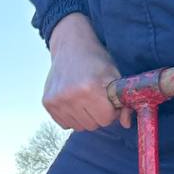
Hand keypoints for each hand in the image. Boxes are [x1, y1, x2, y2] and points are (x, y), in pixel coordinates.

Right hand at [44, 14, 132, 131]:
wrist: (70, 46)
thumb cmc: (95, 60)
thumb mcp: (115, 76)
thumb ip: (124, 102)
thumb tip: (126, 124)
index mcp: (90, 88)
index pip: (107, 119)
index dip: (111, 110)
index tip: (108, 99)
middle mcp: (70, 96)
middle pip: (93, 125)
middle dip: (98, 114)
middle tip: (96, 98)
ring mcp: (57, 101)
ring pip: (79, 127)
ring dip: (85, 116)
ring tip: (84, 98)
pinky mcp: (47, 103)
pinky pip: (65, 124)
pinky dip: (72, 116)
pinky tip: (73, 101)